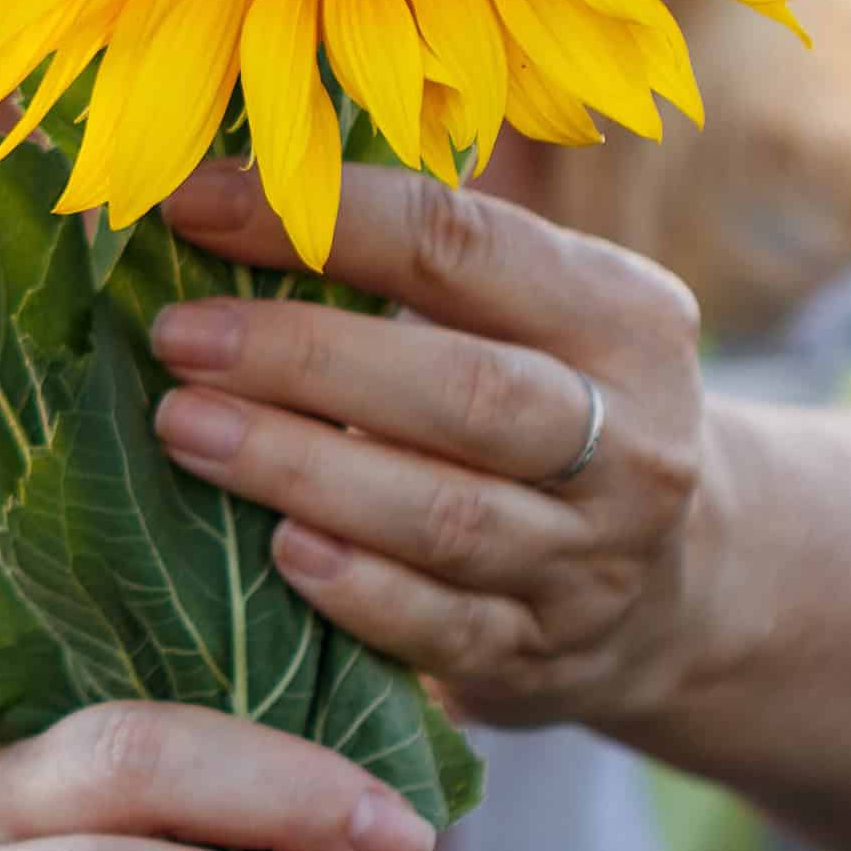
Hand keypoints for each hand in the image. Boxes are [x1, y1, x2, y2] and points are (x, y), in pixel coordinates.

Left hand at [153, 161, 706, 731]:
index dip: (326, 219)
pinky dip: (355, 589)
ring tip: (185, 428)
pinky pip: (441, 628)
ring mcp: (594, 557)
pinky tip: (276, 549)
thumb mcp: (540, 315)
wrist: (671, 582)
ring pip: (444, 515)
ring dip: (300, 468)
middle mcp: (633, 437)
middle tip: (180, 336)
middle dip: (305, 356)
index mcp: (627, 317)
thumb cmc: (552, 403)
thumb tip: (222, 197)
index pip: (466, 246)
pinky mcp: (543, 652)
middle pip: (465, 389)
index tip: (196, 204)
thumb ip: (422, 263)